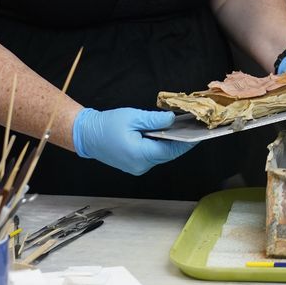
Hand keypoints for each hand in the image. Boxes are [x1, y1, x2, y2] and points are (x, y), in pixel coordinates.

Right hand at [72, 107, 195, 175]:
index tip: (199, 134)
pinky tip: (168, 134)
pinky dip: (162, 145)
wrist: (87, 135)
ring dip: (172, 143)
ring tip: (184, 129)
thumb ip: (155, 120)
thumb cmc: (107, 125)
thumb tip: (173, 120)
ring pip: (162, 155)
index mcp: (140, 154)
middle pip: (168, 154)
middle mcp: (140, 165)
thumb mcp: (133, 117)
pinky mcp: (136, 164)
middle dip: (182, 142)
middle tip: (195, 129)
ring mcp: (138, 167)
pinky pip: (154, 155)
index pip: (171, 150)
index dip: (186, 142)